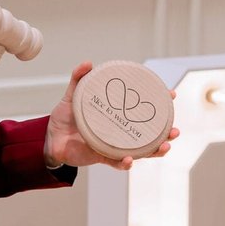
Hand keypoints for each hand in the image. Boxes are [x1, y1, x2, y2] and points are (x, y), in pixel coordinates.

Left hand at [44, 61, 178, 170]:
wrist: (49, 139)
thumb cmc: (64, 119)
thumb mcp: (72, 97)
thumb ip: (79, 79)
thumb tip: (88, 63)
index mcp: (116, 117)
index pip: (141, 110)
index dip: (159, 104)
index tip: (171, 94)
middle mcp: (119, 133)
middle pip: (149, 135)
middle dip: (166, 134)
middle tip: (175, 129)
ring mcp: (112, 146)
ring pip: (140, 152)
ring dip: (154, 151)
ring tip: (164, 146)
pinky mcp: (101, 157)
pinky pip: (116, 163)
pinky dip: (125, 163)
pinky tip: (130, 159)